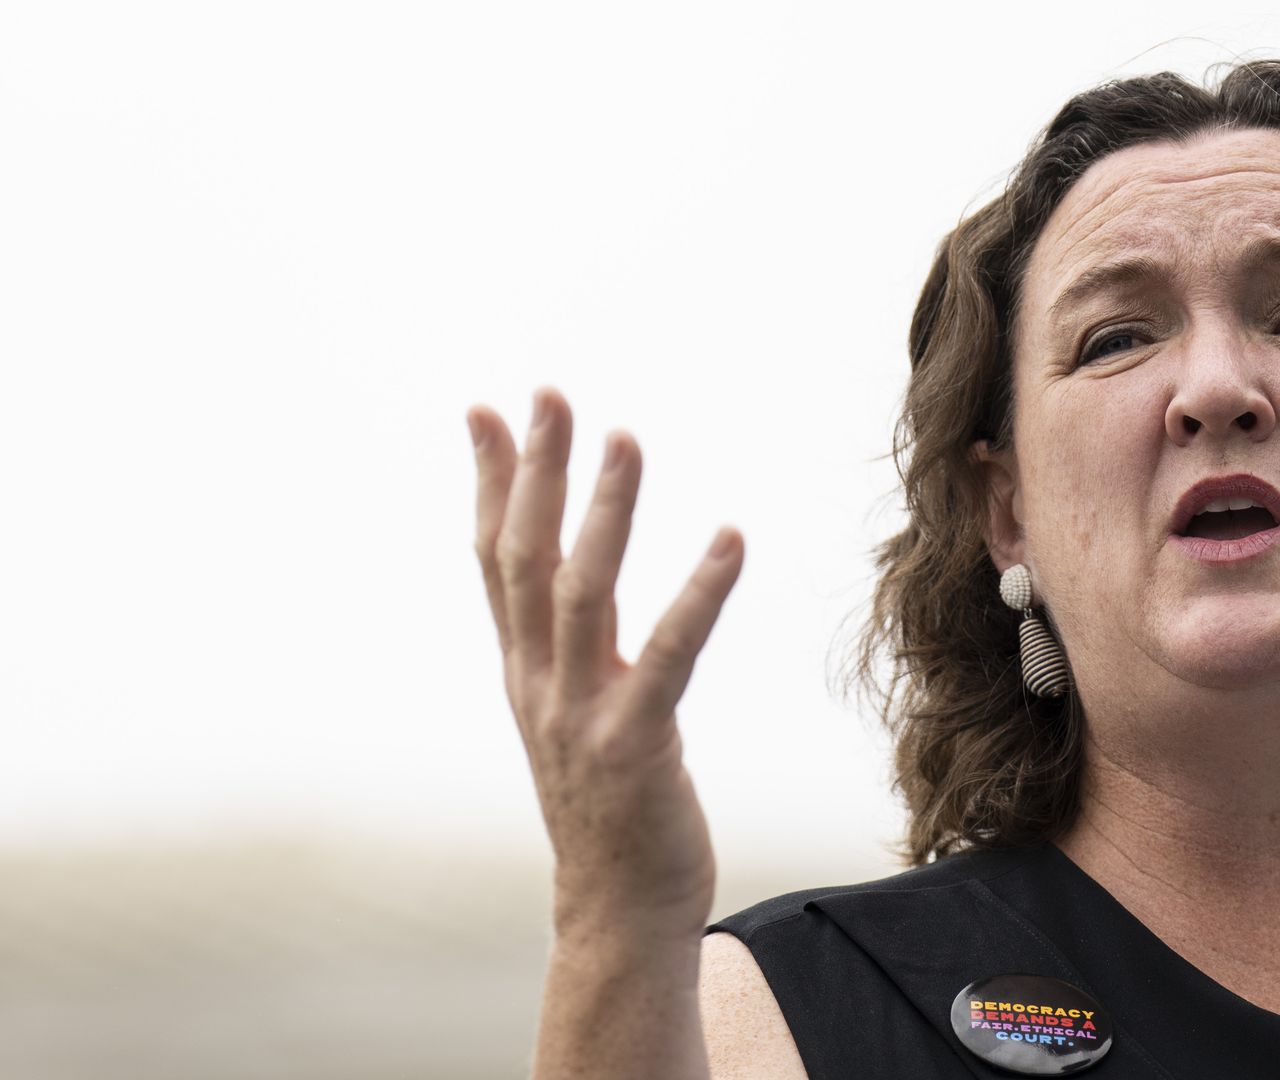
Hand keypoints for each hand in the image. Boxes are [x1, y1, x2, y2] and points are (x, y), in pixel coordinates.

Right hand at [467, 387, 744, 938]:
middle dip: (533, 472)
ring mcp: (580, 716)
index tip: (486, 409)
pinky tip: (729, 538)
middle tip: (549, 394)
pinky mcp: (636, 746)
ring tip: (625, 439)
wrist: (616, 915)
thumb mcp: (573, 716)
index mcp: (523, 673)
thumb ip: (569, 652)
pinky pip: (668, 655)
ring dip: (603, 511)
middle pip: (525, 559)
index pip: (495, 560)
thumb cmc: (610, 810)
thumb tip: (569, 592)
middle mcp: (538, 685)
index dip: (490, 483)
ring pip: (581, 593)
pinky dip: (697, 593)